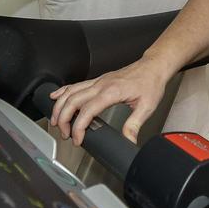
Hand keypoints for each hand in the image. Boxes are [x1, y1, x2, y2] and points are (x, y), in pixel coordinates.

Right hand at [48, 56, 173, 145]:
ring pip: (70, 91)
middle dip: (63, 119)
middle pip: (73, 100)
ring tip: (56, 121)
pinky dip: (63, 91)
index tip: (77, 139)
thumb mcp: (147, 107)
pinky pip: (76, 85)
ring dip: (59, 106)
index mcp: (111, 92)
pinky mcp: (98, 80)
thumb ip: (134, 125)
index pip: (87, 110)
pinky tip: (56, 96)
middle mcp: (101, 84)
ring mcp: (98, 81)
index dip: (79, 127)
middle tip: (64, 134)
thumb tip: (127, 141)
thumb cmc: (150, 82)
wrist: (153, 66)